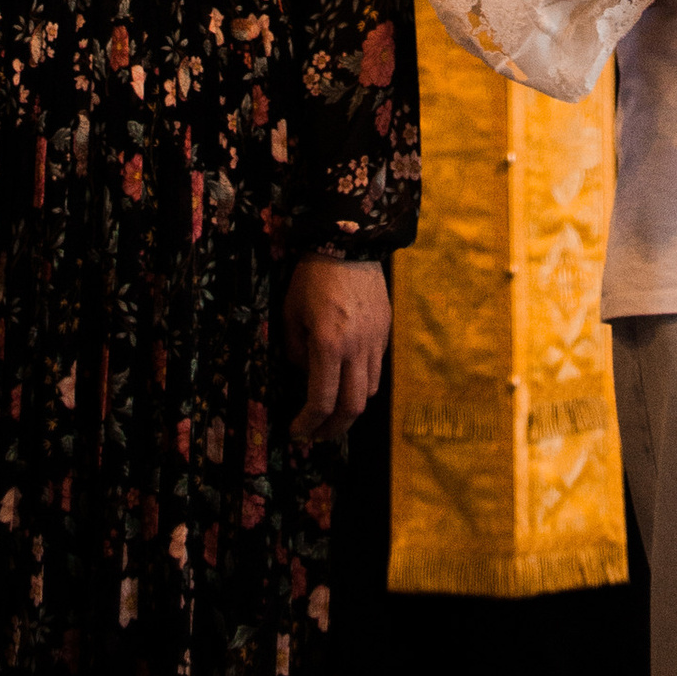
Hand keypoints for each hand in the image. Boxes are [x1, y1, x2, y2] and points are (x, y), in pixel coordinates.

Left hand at [284, 255, 388, 436]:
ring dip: (350, 409)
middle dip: (333, 428)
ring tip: (333, 412)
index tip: (297, 430)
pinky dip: (363, 384)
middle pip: (352, 407)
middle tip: (317, 434)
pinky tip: (348, 381)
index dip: (308, 422)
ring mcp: (375, 340)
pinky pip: (377, 369)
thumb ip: (297, 351)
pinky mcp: (386, 331)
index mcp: (328, 344)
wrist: (349, 241)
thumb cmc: (312, 276)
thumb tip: (306, 373)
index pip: (322, 400)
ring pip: (369, 392)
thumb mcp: (291, 313)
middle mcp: (356, 348)